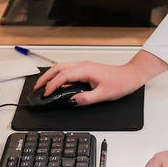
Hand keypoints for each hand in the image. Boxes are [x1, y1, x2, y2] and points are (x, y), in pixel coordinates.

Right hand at [34, 51, 165, 104]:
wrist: (131, 76)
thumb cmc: (120, 83)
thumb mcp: (103, 95)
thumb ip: (86, 99)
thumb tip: (71, 101)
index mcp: (86, 70)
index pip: (63, 76)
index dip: (52, 85)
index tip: (45, 94)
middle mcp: (83, 65)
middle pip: (58, 68)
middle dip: (45, 77)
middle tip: (36, 88)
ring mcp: (84, 65)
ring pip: (62, 67)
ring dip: (51, 75)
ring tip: (43, 85)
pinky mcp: (86, 68)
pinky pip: (68, 69)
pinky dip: (58, 75)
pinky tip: (56, 83)